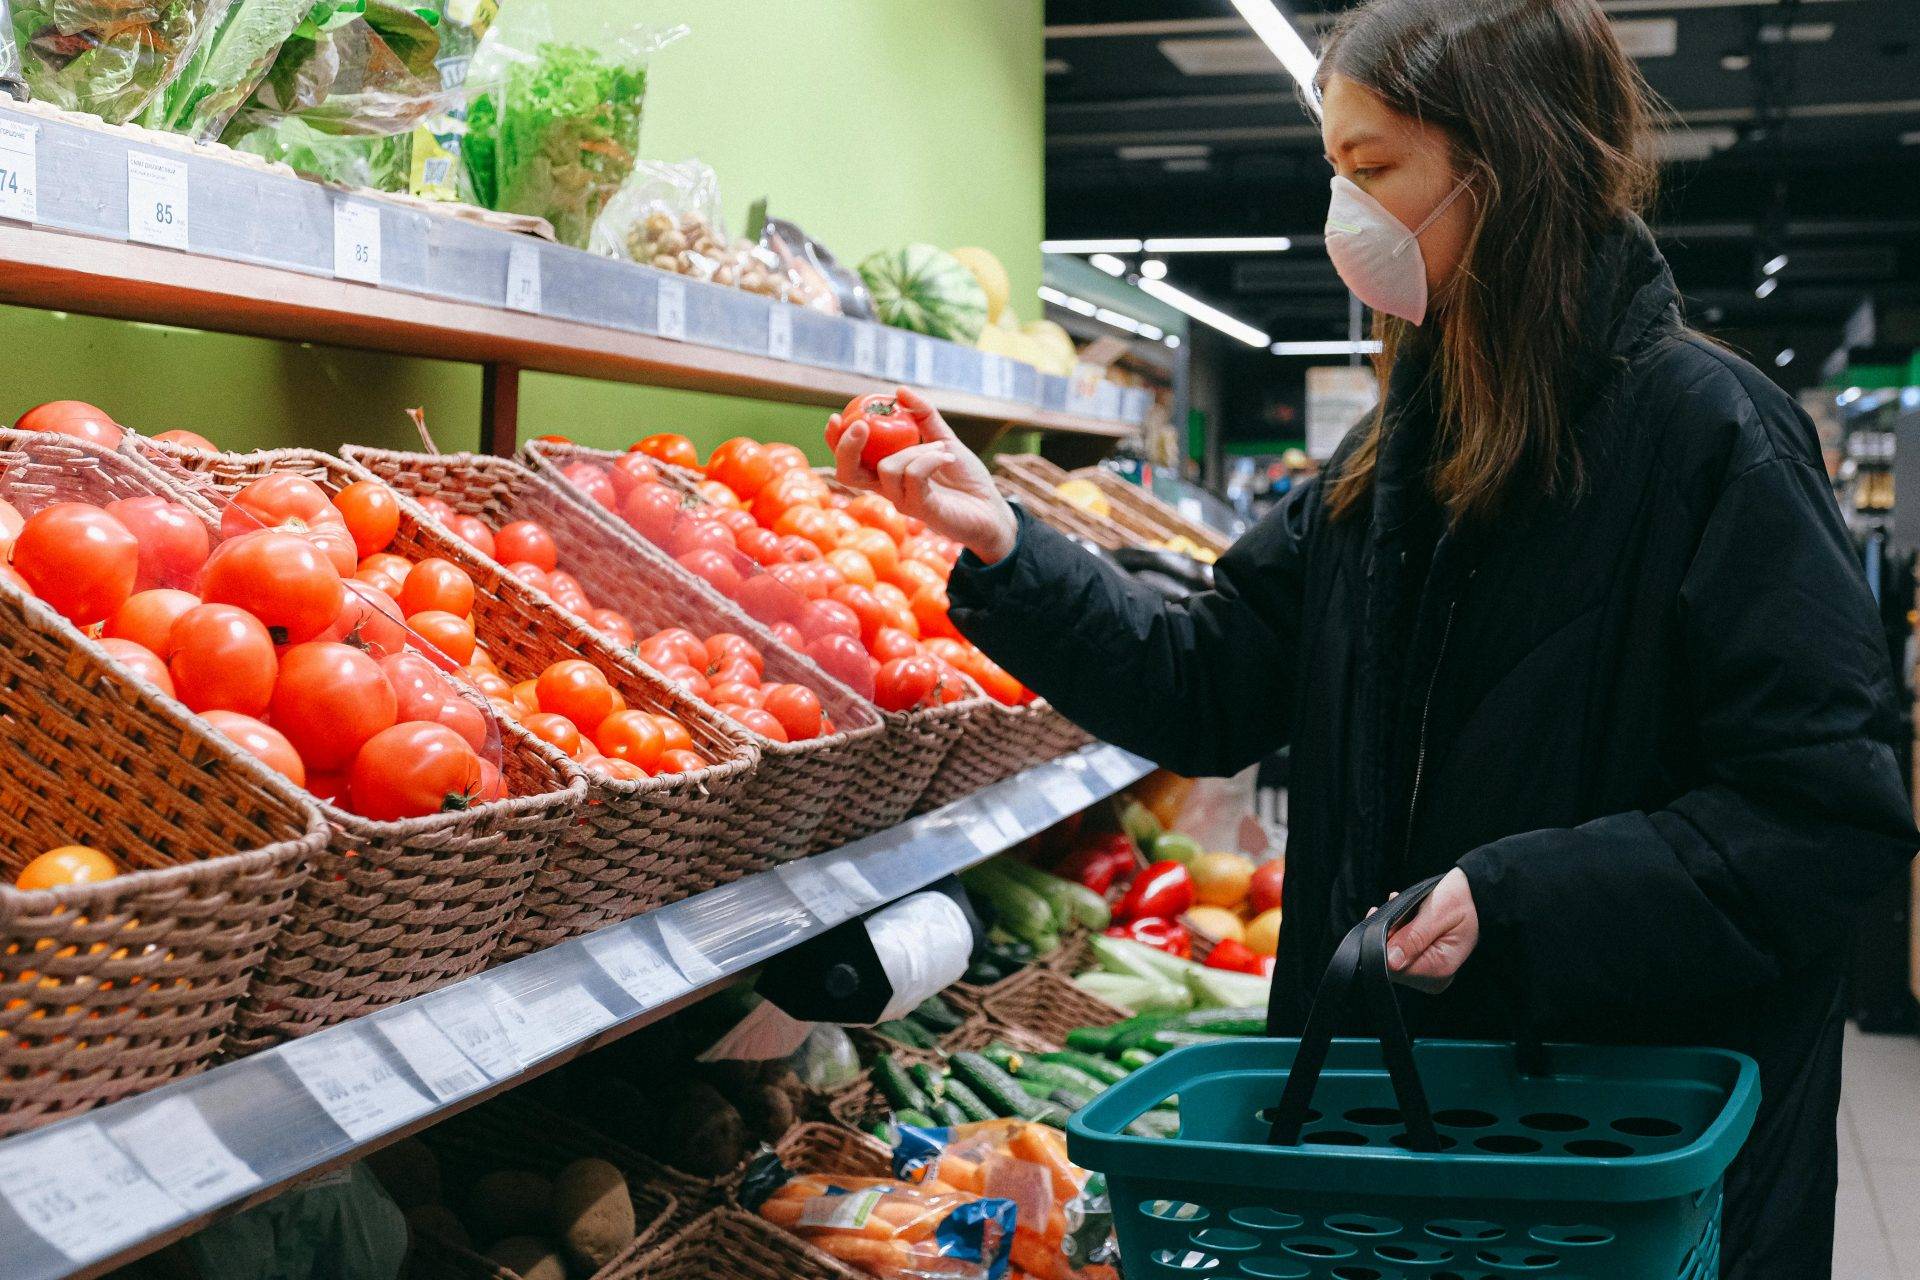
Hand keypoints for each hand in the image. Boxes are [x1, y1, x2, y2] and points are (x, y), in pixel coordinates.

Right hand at [829, 386, 1018, 562]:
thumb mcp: (943, 439)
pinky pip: (914, 475)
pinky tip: (946, 457)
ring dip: (915, 449)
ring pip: (887, 468)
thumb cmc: (965, 479)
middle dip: (847, 447)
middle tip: (861, 425)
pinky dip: (930, 458)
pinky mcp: (921, 510)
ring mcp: (903, 501)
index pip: (849, 460)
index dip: (835, 441)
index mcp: (887, 472)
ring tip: (941, 449)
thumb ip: (923, 416)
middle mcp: (889, 489)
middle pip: (847, 473)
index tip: (836, 417)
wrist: (993, 509)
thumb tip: (899, 390)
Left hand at [1382, 868, 1479, 993]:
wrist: (1479, 893)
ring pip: (1394, 955)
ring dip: (1392, 930)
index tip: (1381, 918)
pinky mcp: (1428, 961)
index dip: (1382, 943)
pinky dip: (1399, 932)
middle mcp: (1435, 977)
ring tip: (1398, 905)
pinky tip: (1403, 914)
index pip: (1394, 968)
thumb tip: (1390, 960)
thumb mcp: (1438, 913)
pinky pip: (1403, 951)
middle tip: (1392, 906)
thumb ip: (1414, 937)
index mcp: (1440, 968)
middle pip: (1392, 963)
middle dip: (1387, 934)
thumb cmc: (1463, 900)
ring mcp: (1431, 971)